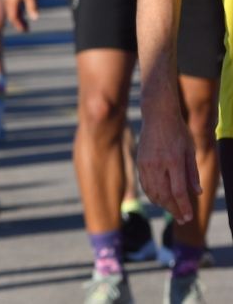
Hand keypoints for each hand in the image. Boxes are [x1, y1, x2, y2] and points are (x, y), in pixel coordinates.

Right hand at [2, 0, 37, 31]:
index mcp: (10, 1)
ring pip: (11, 10)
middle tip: (26, 29)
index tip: (24, 31)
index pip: (12, 17)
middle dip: (18, 22)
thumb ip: (32, 7)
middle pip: (11, 14)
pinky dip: (16, 10)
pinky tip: (22, 11)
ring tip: (25, 22)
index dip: (18, 25)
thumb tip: (34, 18)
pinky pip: (11, 5)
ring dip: (17, 16)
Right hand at [137, 102, 200, 223]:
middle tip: (182, 220)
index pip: (178, 192)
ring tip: (173, 211)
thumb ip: (192, 173)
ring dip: (163, 205)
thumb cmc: (178, 131)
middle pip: (164, 195)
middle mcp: (157, 164)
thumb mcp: (190, 150)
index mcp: (173, 161)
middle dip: (174, 210)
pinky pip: (145, 184)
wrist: (157, 115)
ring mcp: (146, 164)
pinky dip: (152, 195)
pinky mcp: (139, 162)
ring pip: (152, 192)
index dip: (183, 207)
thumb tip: (197, 193)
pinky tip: (160, 199)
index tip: (188, 218)